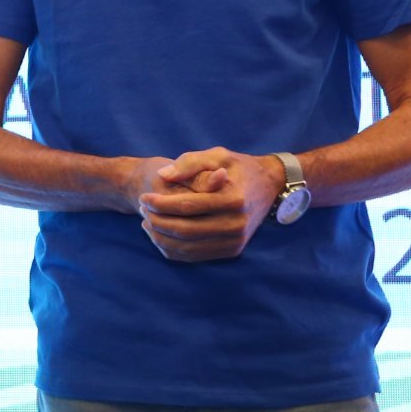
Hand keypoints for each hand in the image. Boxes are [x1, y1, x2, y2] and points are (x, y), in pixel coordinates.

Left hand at [134, 148, 283, 261]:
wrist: (269, 185)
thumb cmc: (238, 167)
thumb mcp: (217, 154)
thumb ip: (190, 163)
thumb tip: (163, 175)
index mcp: (233, 198)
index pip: (188, 206)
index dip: (161, 204)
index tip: (143, 197)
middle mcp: (237, 224)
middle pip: (186, 230)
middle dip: (158, 221)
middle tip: (142, 209)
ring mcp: (236, 241)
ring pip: (188, 247)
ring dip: (161, 237)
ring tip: (147, 221)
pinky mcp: (232, 250)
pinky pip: (195, 257)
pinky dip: (173, 249)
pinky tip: (160, 235)